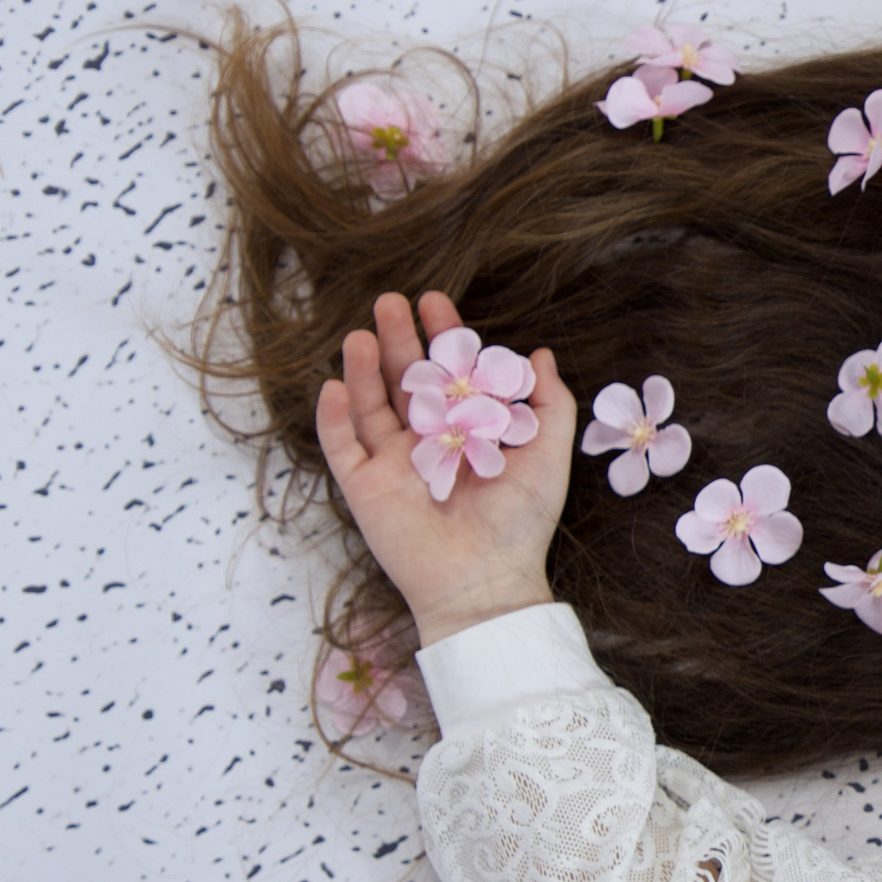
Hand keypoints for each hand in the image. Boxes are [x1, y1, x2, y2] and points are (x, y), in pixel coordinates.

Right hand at [314, 290, 575, 646]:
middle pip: (406, 382)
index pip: (451, 374)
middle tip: (391, 299)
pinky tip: (334, 385)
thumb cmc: (522, 523)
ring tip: (364, 333)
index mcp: (468, 432)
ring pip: (370, 406)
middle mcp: (428, 443)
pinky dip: (334, 417)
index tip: (436, 301)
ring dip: (365, 369)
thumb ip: (548, 405)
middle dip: (399, 340)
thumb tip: (539, 354)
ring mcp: (393, 464)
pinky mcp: (365, 489)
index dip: (442, 338)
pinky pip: (341, 447)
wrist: (485, 582)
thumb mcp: (547, 457)